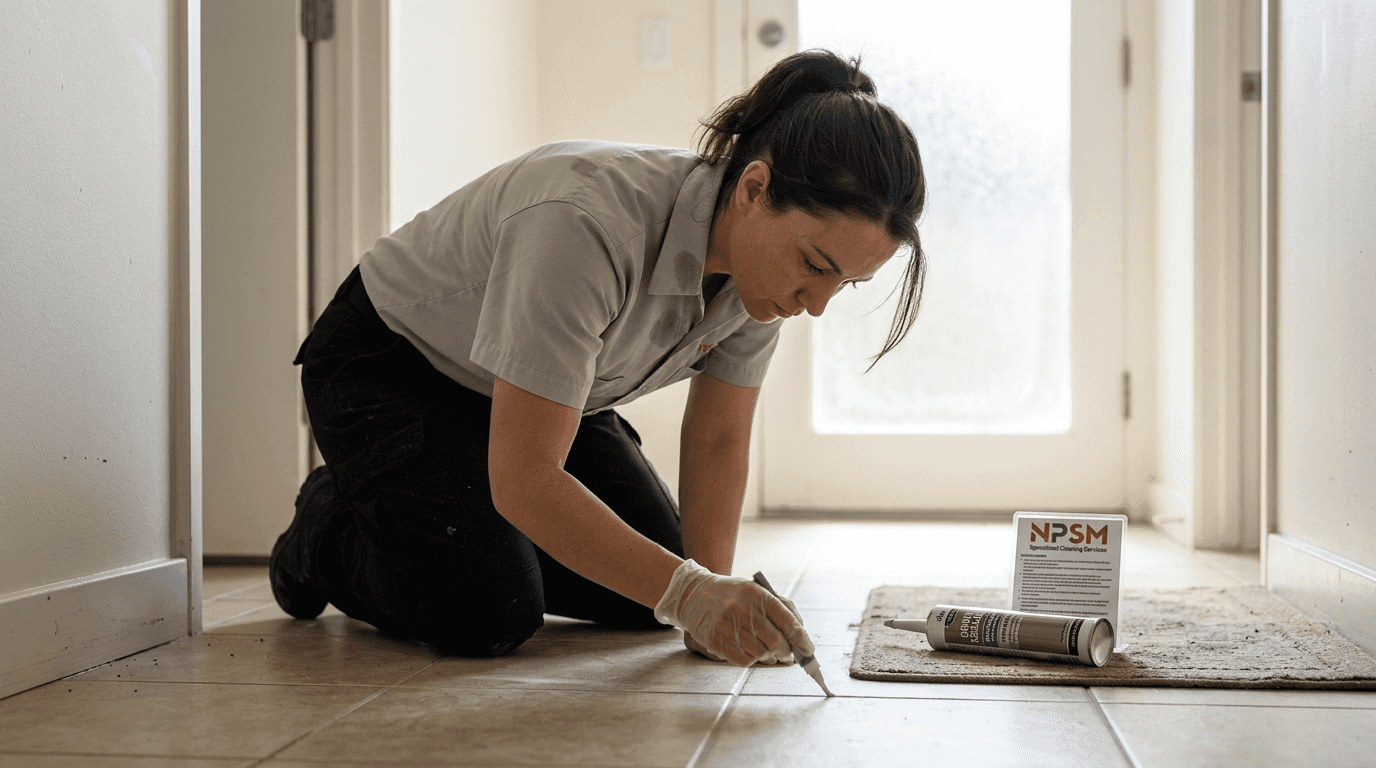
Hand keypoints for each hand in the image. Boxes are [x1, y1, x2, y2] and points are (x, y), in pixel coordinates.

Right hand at [655, 560, 813, 666]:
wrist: (693, 594)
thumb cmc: (732, 594)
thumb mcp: (757, 590)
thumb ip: (782, 608)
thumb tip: (801, 634)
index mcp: (757, 595)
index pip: (788, 622)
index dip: (802, 640)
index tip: (808, 650)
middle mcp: (743, 610)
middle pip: (777, 643)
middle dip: (786, 652)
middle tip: (787, 654)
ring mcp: (728, 627)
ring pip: (761, 655)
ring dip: (768, 656)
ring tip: (764, 649)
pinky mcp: (716, 641)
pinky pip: (744, 661)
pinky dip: (751, 660)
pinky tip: (747, 650)